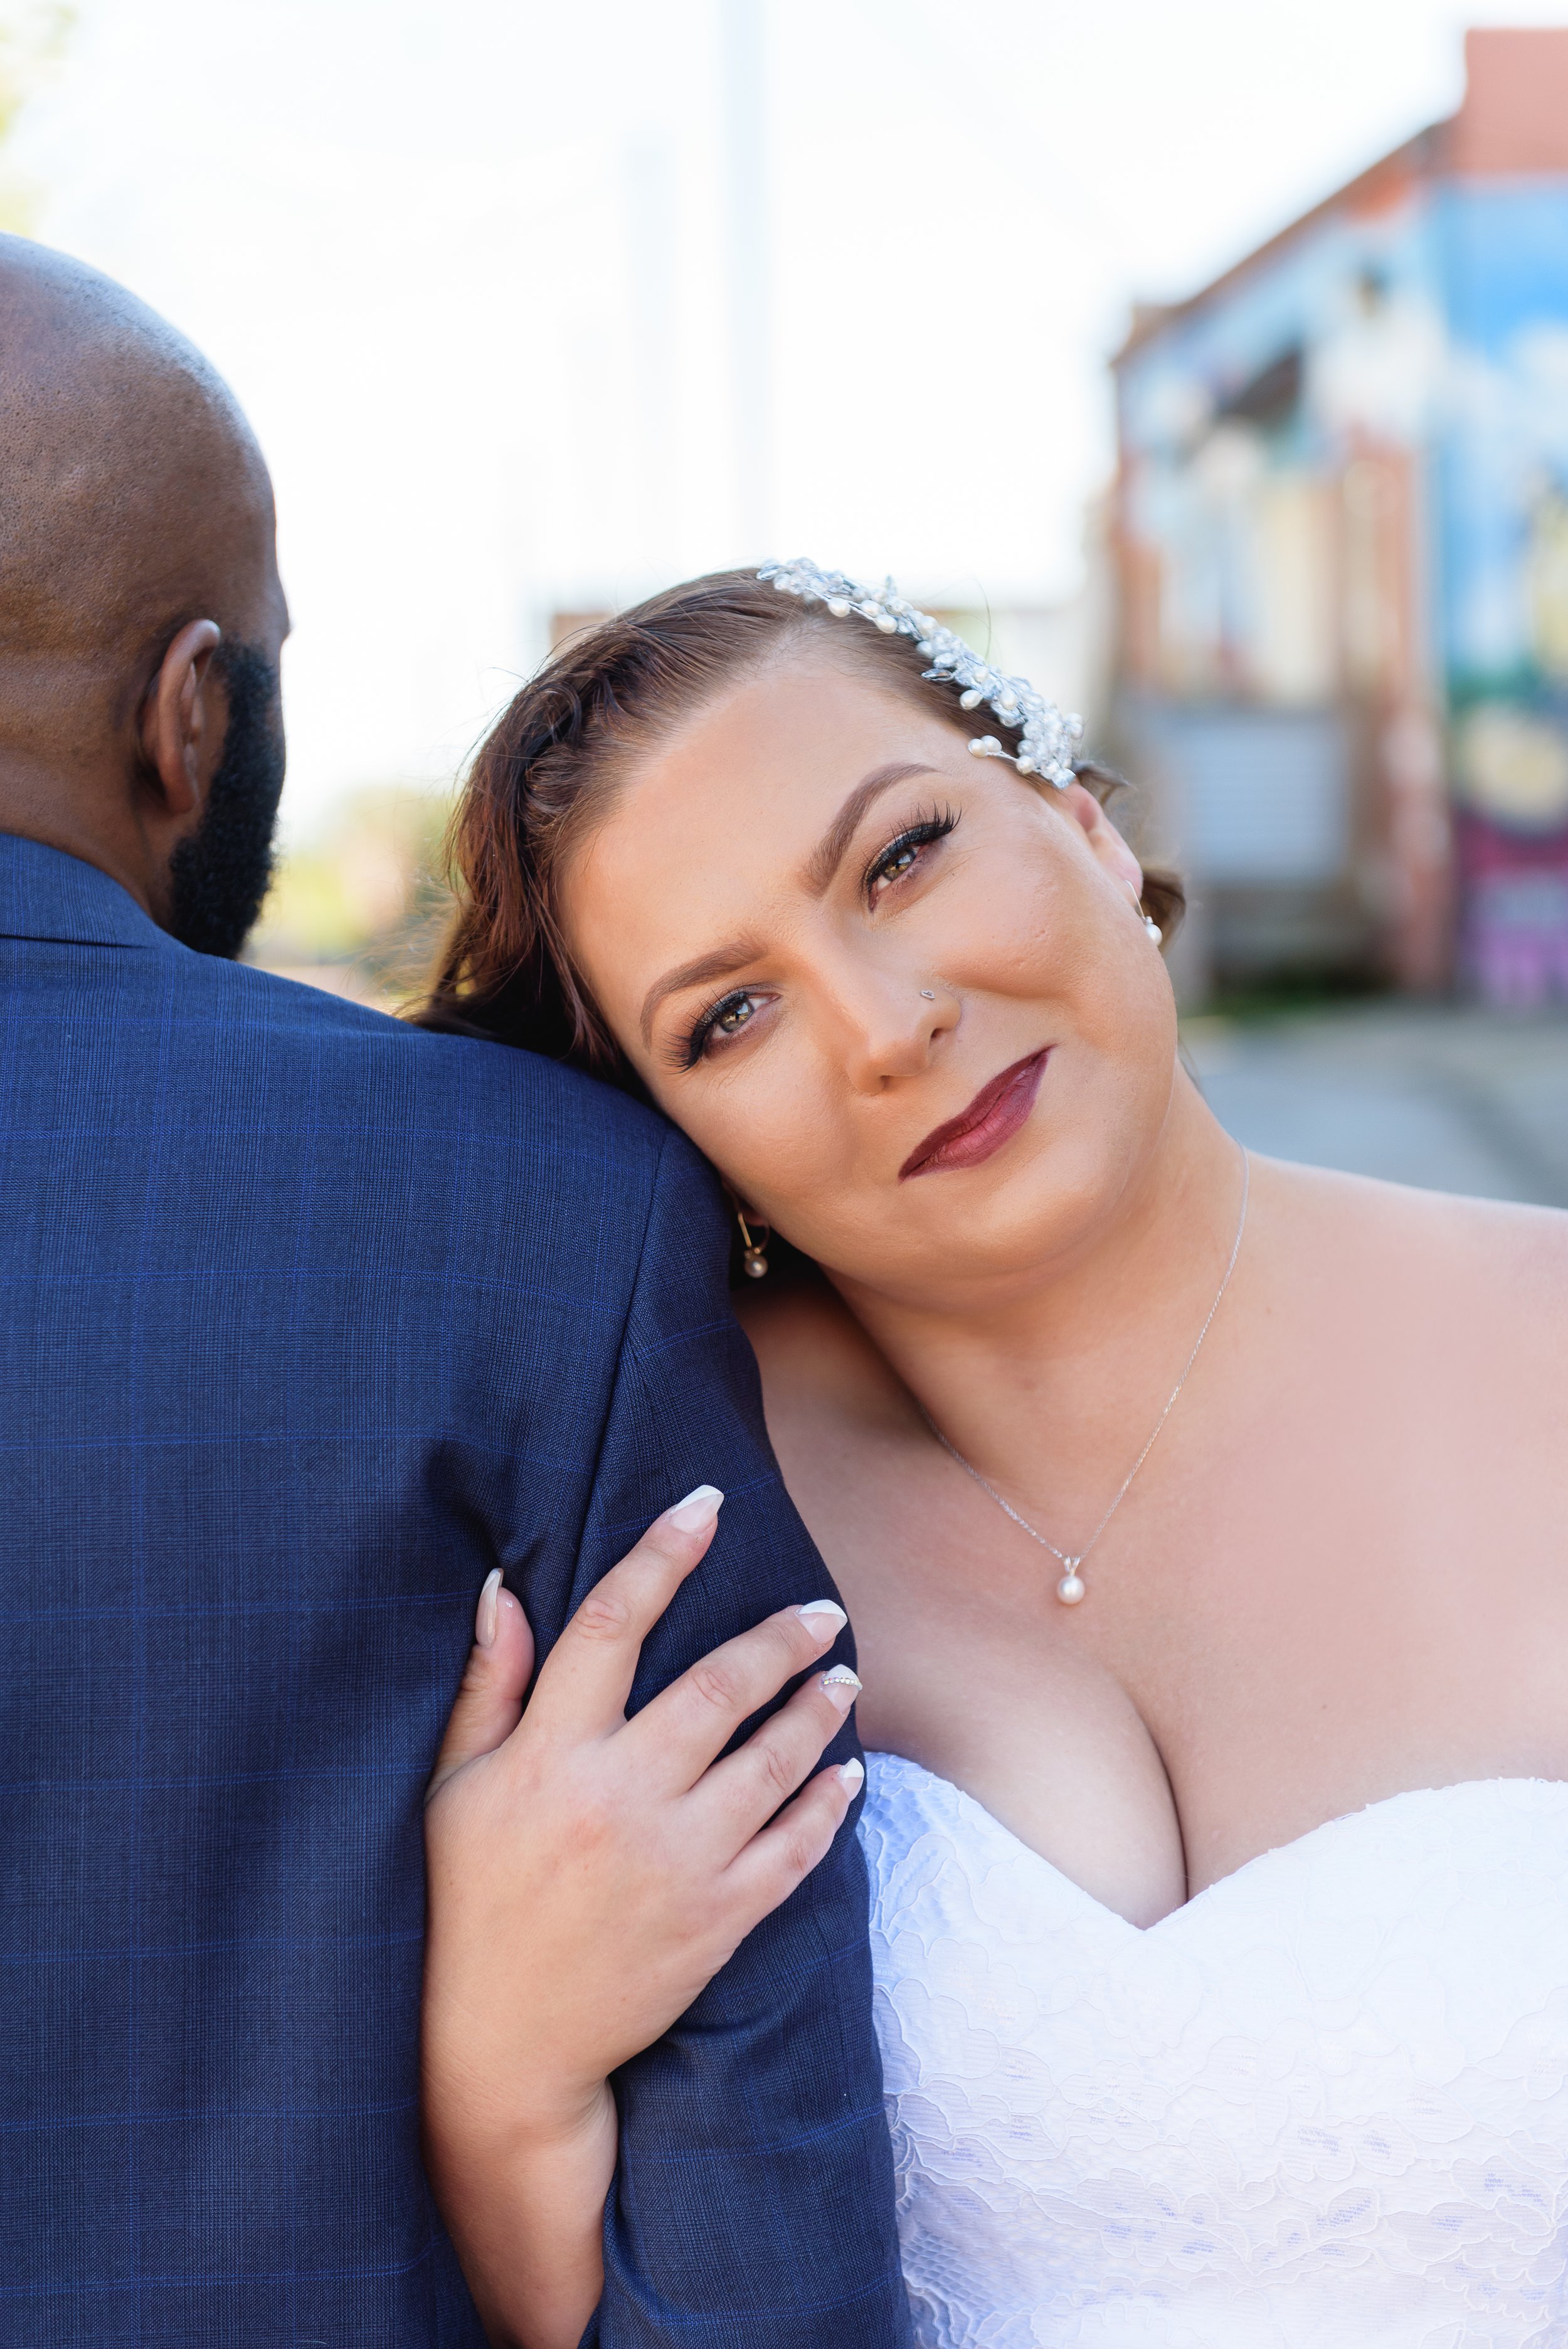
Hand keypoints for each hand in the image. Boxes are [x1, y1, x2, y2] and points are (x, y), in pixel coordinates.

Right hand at [420, 1486, 861, 2348]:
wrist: (495, 2052)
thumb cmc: (464, 1905)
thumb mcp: (452, 1790)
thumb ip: (489, 1686)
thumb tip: (504, 1586)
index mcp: (549, 1756)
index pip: (611, 1625)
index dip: (662, 1554)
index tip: (705, 1504)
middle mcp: (619, 1799)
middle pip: (719, 1686)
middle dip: (781, 1637)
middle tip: (821, 1610)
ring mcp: (676, 1862)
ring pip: (772, 1761)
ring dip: (816, 1710)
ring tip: (842, 1675)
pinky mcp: (717, 1922)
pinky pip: (794, 1848)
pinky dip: (829, 1805)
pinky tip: (846, 1774)